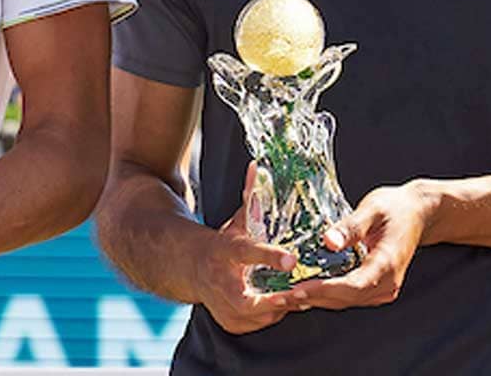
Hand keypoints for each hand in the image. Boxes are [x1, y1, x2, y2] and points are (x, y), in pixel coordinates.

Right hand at [191, 162, 298, 334]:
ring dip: (281, 307)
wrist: (187, 268)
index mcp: (223, 251)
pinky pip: (258, 324)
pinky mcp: (227, 322)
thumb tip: (257, 166)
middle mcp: (218, 281)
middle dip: (278, 300)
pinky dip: (273, 316)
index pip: (247, 253)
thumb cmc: (219, 244)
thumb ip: (249, 196)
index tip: (292, 260)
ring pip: (257, 316)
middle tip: (303, 292)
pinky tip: (284, 304)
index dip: (270, 257)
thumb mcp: (234, 222)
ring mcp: (219, 305)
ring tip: (302, 294)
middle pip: (249, 300)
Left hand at [288, 182, 432, 311]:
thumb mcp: (372, 208)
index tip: (298, 289)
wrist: (418, 214)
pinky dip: (326, 295)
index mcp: (388, 264)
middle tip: (278, 298)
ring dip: (315, 300)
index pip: (353, 285)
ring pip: (345, 301)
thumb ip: (350, 226)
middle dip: (311, 299)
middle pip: (345, 299)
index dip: (324, 290)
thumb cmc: (395, 208)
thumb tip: (328, 241)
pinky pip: (348, 297)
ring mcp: (383, 288)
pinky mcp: (376, 287)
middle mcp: (387, 283)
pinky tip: (303, 291)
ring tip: (283, 298)